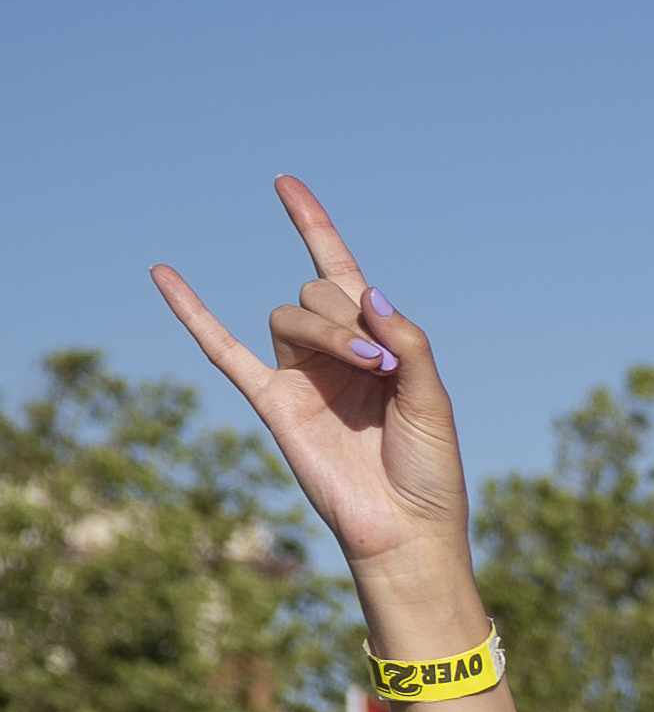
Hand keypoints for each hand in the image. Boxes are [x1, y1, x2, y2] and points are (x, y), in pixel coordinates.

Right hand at [146, 179, 468, 593]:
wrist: (404, 528)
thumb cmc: (428, 469)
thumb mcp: (433, 399)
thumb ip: (409, 342)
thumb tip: (369, 291)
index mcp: (376, 343)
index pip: (340, 272)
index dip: (313, 226)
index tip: (284, 182)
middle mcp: (333, 353)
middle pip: (317, 294)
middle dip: (350, 315)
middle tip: (385, 360)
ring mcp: (300, 375)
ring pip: (290, 316)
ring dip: (327, 329)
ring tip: (370, 368)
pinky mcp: (273, 402)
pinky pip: (222, 350)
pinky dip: (192, 312)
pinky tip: (162, 273)